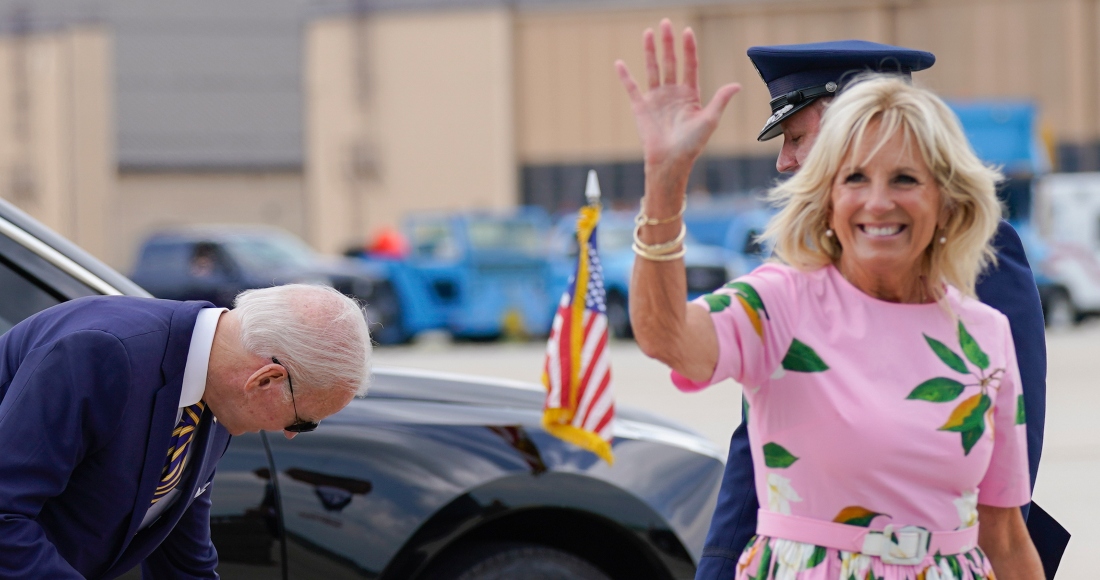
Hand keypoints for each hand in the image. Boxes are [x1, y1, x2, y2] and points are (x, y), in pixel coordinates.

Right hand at [615, 19, 740, 176]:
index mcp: (690, 94)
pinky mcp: (641, 107)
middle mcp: (673, 93)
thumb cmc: (692, 144)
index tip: (688, 31)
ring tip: (648, 32)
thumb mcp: (709, 120)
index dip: (689, 49)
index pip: (690, 65)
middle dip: (668, 42)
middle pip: (671, 62)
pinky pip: (632, 88)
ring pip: (653, 68)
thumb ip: (720, 100)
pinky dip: (625, 76)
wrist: (670, 161)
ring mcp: (656, 99)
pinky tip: (620, 63)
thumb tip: (736, 85)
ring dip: (650, 51)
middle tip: (666, 23)